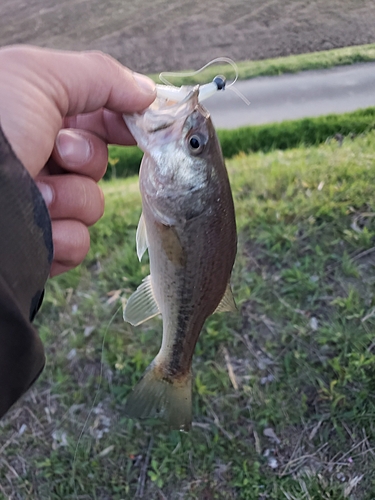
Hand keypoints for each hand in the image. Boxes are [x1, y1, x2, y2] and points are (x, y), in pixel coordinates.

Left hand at [0, 45, 155, 275]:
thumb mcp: (38, 78)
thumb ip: (100, 76)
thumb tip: (148, 91)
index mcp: (36, 120)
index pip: (94, 120)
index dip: (119, 123)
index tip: (139, 127)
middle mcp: (38, 161)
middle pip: (97, 165)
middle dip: (84, 159)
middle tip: (57, 152)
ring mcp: (40, 206)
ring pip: (92, 206)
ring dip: (70, 199)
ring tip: (35, 195)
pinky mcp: (41, 245)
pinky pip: (79, 243)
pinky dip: (63, 236)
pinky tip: (40, 229)